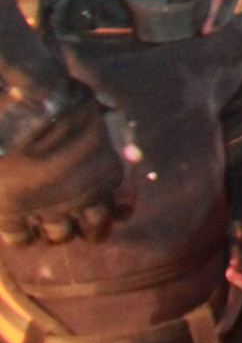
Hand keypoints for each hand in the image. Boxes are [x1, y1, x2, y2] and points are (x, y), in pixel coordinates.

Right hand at [0, 93, 124, 245]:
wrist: (26, 114)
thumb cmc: (67, 104)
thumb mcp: (103, 116)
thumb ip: (114, 136)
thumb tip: (125, 146)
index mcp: (109, 176)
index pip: (122, 209)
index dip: (116, 210)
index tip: (111, 210)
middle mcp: (84, 199)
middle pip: (93, 230)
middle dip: (89, 228)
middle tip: (77, 222)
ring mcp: (49, 210)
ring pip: (59, 236)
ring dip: (56, 231)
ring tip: (46, 221)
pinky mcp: (14, 214)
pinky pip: (21, 238)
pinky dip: (21, 234)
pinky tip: (17, 223)